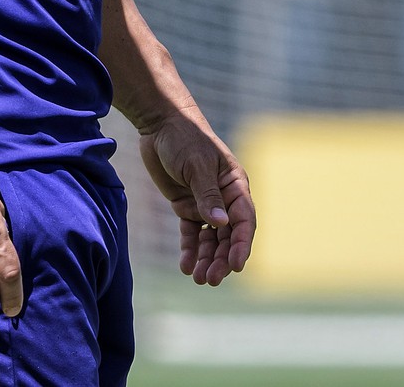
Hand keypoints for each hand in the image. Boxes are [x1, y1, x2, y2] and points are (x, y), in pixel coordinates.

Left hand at [139, 110, 255, 285]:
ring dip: (205, 258)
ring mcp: (204, 203)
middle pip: (227, 236)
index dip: (241, 244)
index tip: (236, 265)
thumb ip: (207, 195)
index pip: (244, 221)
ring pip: (210, 238)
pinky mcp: (186, 205)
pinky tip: (185, 266)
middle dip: (220, 258)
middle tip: (210, 279)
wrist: (160, 124)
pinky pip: (191, 232)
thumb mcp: (196, 166)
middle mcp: (224, 198)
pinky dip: (189, 249)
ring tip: (197, 278)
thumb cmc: (184, 138)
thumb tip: (221, 225)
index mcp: (235, 185)